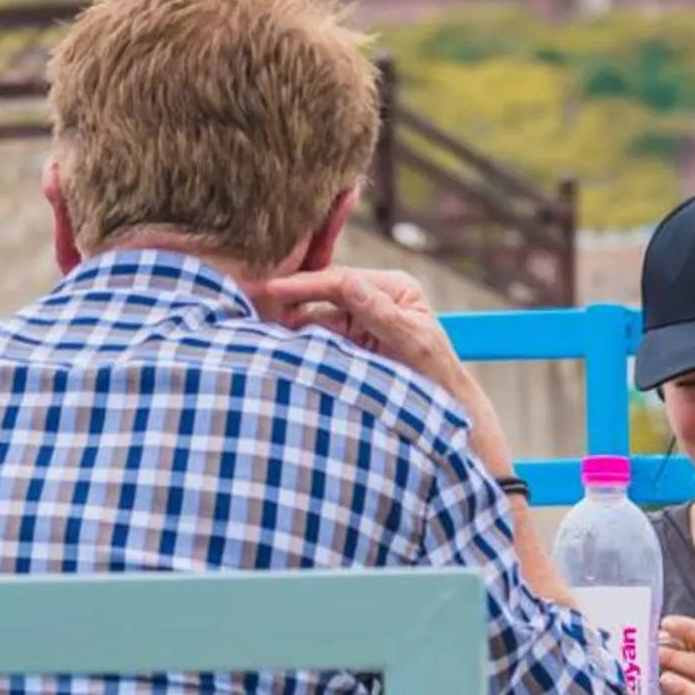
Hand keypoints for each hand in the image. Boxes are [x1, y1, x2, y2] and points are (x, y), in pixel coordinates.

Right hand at [251, 266, 512, 472]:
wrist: (445, 414)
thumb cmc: (437, 377)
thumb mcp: (413, 342)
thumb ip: (380, 314)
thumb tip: (350, 283)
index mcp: (393, 288)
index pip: (341, 280)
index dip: (304, 284)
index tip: (271, 289)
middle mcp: (373, 299)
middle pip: (321, 295)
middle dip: (288, 301)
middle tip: (250, 301)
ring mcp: (358, 323)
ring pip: (313, 319)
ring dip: (288, 326)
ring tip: (255, 329)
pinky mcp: (348, 346)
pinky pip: (316, 341)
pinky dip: (297, 344)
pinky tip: (274, 347)